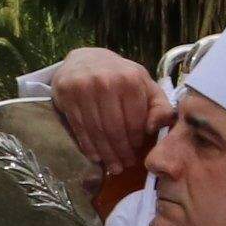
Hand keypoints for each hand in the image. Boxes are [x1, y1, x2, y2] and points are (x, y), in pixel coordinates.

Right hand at [45, 48, 166, 175]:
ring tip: (113, 166)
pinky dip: (88, 146)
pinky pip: (79, 127)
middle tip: (124, 166)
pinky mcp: (66, 94)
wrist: (86, 59)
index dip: (136, 141)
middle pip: (114, 129)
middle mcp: (106, 82)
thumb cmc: (121, 76)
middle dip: (121, 152)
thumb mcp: (145, 85)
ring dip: (106, 153)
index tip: (137, 153)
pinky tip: (96, 157)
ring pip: (96, 131)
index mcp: (131, 79)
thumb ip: (159, 106)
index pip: (135, 121)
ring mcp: (84, 88)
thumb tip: (155, 128)